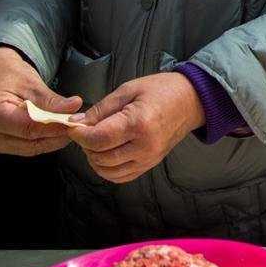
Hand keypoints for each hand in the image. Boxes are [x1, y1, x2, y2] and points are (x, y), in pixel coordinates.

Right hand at [0, 46, 82, 155]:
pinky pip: (30, 147)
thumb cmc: (10, 77)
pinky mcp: (5, 145)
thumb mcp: (32, 84)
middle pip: (31, 142)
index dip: (54, 126)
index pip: (28, 127)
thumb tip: (73, 107)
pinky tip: (58, 130)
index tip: (73, 120)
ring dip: (54, 139)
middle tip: (77, 124)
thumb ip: (52, 100)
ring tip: (70, 125)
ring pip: (33, 148)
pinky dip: (46, 139)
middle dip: (57, 134)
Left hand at [68, 71, 204, 183]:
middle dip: (86, 145)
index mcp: (139, 123)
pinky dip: (108, 169)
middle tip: (86, 131)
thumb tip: (76, 123)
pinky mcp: (150, 164)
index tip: (74, 126)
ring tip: (97, 142)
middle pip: (100, 157)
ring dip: (95, 159)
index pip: (98, 139)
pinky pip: (121, 176)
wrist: (191, 100)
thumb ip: (101, 109)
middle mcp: (145, 146)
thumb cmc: (162, 90)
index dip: (79, 135)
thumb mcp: (128, 90)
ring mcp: (149, 158)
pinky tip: (107, 153)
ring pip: (108, 171)